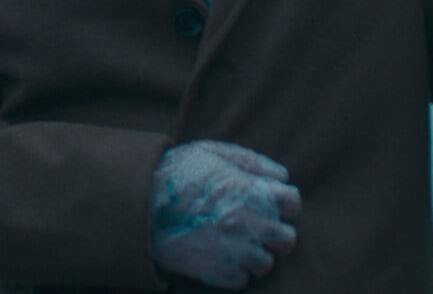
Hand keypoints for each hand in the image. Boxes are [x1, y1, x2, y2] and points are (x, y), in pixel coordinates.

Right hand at [149, 140, 300, 289]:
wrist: (140, 201)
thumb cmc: (176, 171)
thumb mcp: (213, 152)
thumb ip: (252, 161)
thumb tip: (281, 175)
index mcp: (252, 191)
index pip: (293, 203)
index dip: (283, 202)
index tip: (270, 203)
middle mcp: (249, 224)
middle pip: (288, 239)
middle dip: (276, 233)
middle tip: (257, 227)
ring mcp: (234, 251)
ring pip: (266, 264)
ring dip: (255, 255)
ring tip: (237, 244)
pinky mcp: (217, 271)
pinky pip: (242, 280)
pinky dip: (235, 270)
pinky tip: (221, 255)